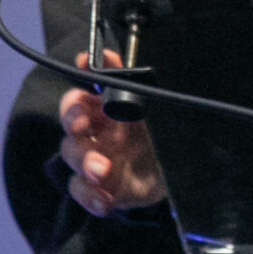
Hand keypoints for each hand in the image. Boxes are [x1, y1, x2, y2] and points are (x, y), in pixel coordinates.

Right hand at [59, 52, 166, 216]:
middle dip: (72, 126)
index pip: (76, 101)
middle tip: (83, 127)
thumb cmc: (164, 129)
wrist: (183, 167)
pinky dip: (90, 197)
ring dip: (84, 162)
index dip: (73, 102)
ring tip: (103, 169)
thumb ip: (127, 77)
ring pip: (72, 158)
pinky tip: (105, 199)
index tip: (82, 101)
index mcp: (106, 110)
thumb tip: (104, 53)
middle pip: (69, 128)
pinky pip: (82, 191)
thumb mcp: (152, 100)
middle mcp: (96, 134)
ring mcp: (96, 161)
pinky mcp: (102, 188)